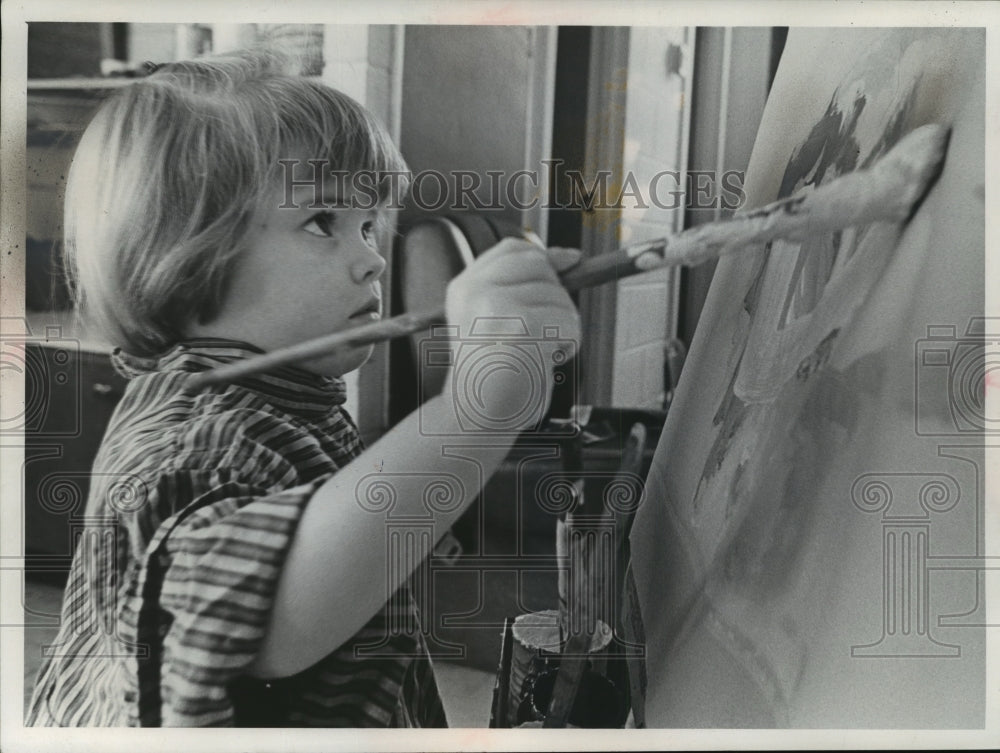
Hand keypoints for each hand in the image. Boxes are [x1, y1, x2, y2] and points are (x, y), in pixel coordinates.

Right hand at [443, 239, 581, 429]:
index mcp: (464, 287)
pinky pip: (569, 323)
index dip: (544, 256)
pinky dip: (566, 345)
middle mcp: (475, 291)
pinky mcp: (522, 326)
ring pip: (560, 297)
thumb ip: (525, 285)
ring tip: (535, 351)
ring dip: (560, 328)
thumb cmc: (494, 374)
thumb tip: (569, 256)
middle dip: (554, 297)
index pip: (512, 248)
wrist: (475, 417)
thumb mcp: (498, 319)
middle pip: (540, 266)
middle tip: (538, 331)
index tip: (566, 266)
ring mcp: (496, 306)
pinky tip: (542, 361)